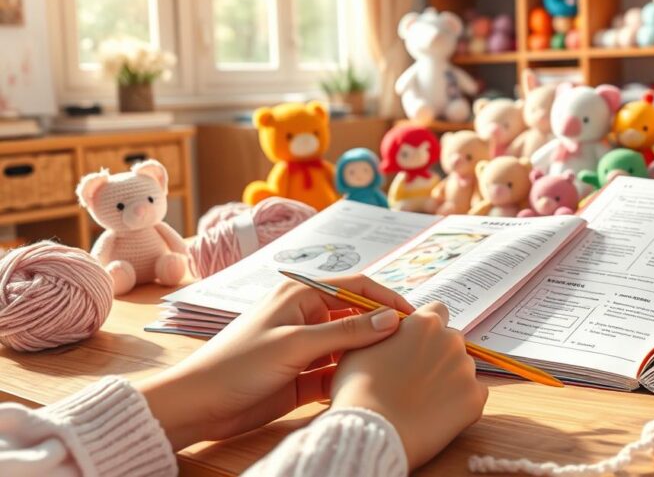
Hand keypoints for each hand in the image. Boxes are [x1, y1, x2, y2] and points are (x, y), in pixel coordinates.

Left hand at [136, 275, 413, 449]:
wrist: (200, 404)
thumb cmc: (238, 363)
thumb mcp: (296, 343)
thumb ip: (346, 331)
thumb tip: (391, 319)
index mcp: (301, 294)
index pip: (355, 287)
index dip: (386, 298)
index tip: (414, 316)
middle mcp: (306, 316)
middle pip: (356, 316)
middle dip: (383, 327)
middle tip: (415, 343)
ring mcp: (305, 347)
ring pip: (350, 345)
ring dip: (371, 353)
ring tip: (402, 364)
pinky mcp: (303, 376)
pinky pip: (337, 371)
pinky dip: (354, 375)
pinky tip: (374, 383)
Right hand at [330, 301, 488, 468]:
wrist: (372, 431)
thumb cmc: (359, 390)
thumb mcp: (362, 346)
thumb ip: (384, 330)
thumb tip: (393, 324)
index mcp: (425, 323)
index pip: (437, 312)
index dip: (425, 329)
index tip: (414, 344)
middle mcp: (451, 340)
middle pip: (451, 341)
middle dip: (437, 353)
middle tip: (415, 377)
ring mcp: (466, 370)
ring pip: (462, 368)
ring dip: (448, 378)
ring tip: (422, 400)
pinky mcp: (475, 399)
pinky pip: (473, 394)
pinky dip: (460, 402)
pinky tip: (436, 413)